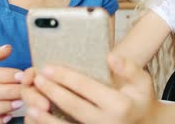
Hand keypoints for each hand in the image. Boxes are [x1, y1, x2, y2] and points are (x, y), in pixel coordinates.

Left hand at [23, 53, 157, 123]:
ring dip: (46, 118)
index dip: (65, 77)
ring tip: (31, 105)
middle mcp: (107, 123)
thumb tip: (110, 57)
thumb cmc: (140, 100)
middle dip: (52, 92)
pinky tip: (40, 120)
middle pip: (73, 106)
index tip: (48, 68)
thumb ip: (129, 68)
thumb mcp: (143, 81)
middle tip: (36, 79)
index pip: (86, 88)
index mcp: (119, 105)